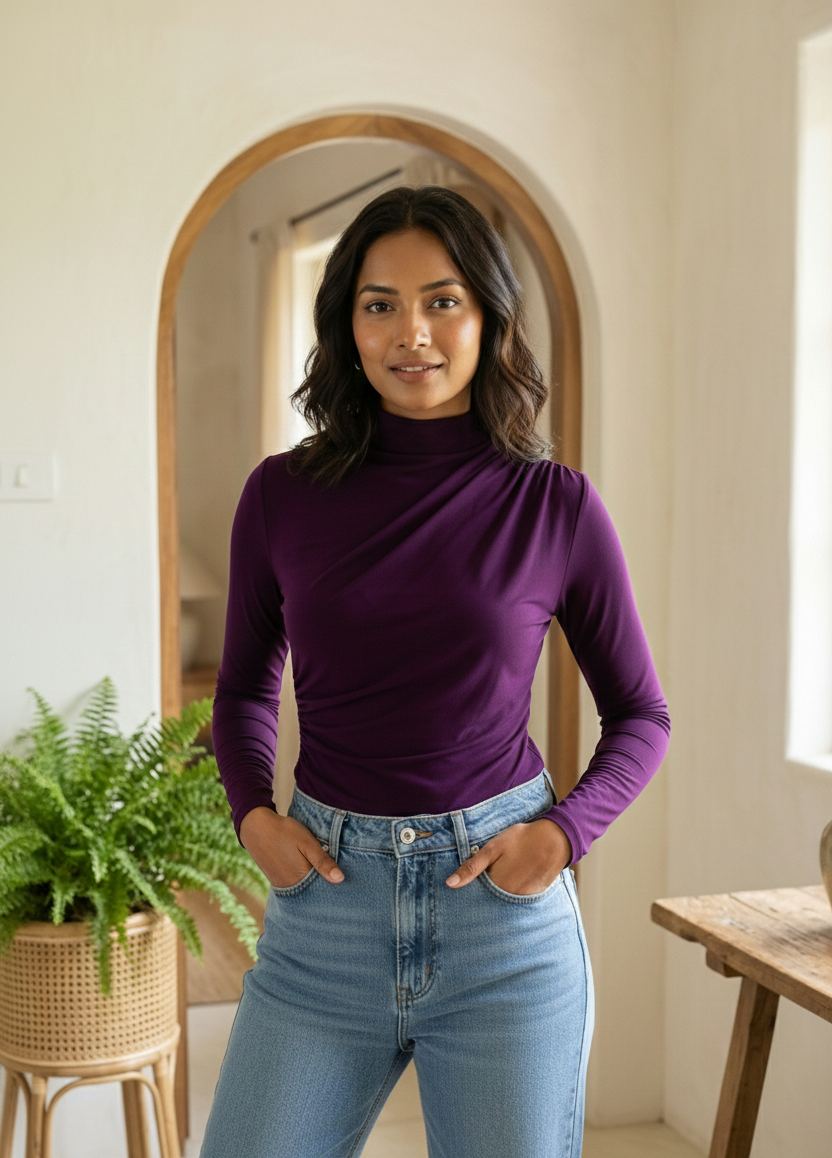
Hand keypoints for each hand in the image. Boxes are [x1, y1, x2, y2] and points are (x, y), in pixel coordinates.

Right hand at [239, 806, 343, 888]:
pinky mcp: (277, 880)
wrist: (256, 826)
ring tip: (320, 870)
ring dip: (313, 881)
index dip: (333, 883)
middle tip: (333, 872)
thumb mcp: (307, 843)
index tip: (341, 878)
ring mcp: (282, 885)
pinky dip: (303, 880)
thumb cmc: (284, 832)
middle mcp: (290, 887)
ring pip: (305, 888)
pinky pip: (295, 885)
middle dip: (324, 884)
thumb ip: (323, 862)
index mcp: (300, 879)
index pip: (324, 890)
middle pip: (314, 891)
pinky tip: (307, 870)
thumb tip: (340, 879)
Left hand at [445, 818, 571, 894]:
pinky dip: (514, 893)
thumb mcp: (493, 848)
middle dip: (485, 896)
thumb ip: (472, 867)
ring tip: (506, 875)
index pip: (476, 897)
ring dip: (500, 895)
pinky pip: (519, 900)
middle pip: (490, 901)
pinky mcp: (534, 897)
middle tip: (490, 878)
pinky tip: (517, 878)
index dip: (470, 892)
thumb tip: (449, 884)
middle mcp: (509, 897)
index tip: (465, 890)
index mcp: (496, 886)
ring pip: (504, 902)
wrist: (556, 839)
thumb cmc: (522, 839)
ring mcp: (523, 899)